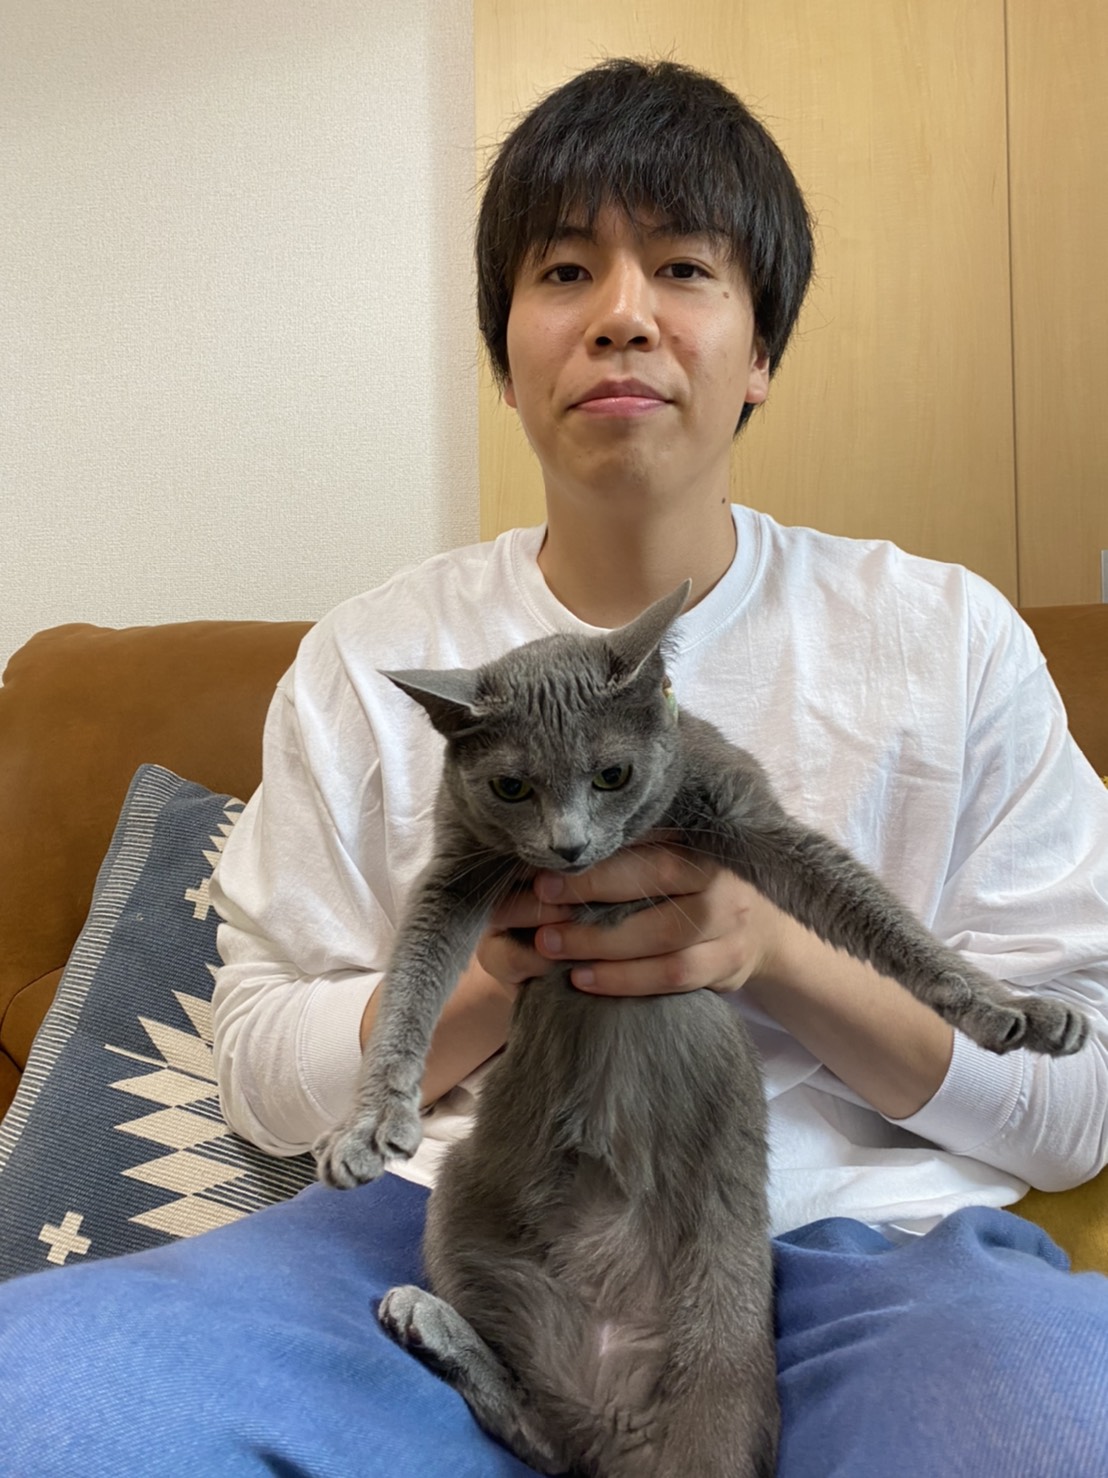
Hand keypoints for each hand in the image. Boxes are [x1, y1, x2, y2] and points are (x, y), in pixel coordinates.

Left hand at [479, 844, 789, 998]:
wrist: (763, 928)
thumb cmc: (693, 886)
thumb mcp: (674, 855)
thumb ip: (631, 850)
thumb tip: (552, 851)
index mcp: (699, 838)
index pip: (645, 842)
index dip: (596, 862)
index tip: (544, 877)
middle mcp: (719, 874)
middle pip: (657, 879)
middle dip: (591, 894)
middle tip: (539, 911)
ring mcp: (731, 920)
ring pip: (664, 936)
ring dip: (601, 945)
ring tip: (549, 947)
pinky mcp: (729, 962)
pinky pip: (674, 975)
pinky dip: (625, 979)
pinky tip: (583, 979)